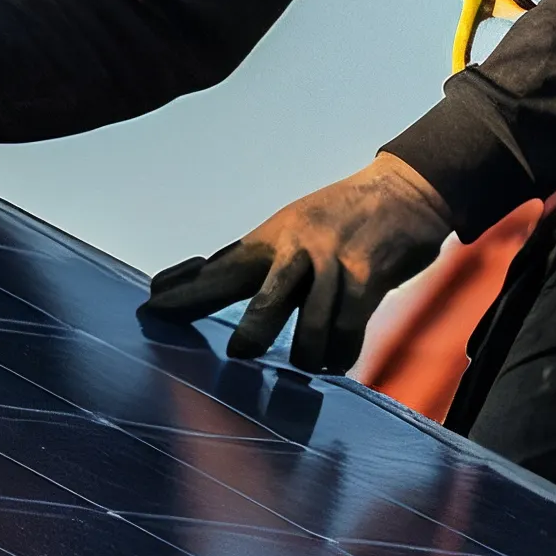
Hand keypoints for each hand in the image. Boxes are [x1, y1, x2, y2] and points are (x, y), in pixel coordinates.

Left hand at [141, 156, 451, 372]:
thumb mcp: (290, 226)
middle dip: (252, 334)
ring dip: (308, 357)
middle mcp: (298, 249)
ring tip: (307, 364)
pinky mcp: (370, 280)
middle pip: (265, 302)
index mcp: (271, 238)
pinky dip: (340, 355)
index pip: (219, 269)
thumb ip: (252, 258)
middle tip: (241, 354)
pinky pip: (349, 333)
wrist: (406, 191)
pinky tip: (336, 361)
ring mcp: (335, 264)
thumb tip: (198, 278)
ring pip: (312, 329)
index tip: (150, 308)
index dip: (185, 292)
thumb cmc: (338, 217)